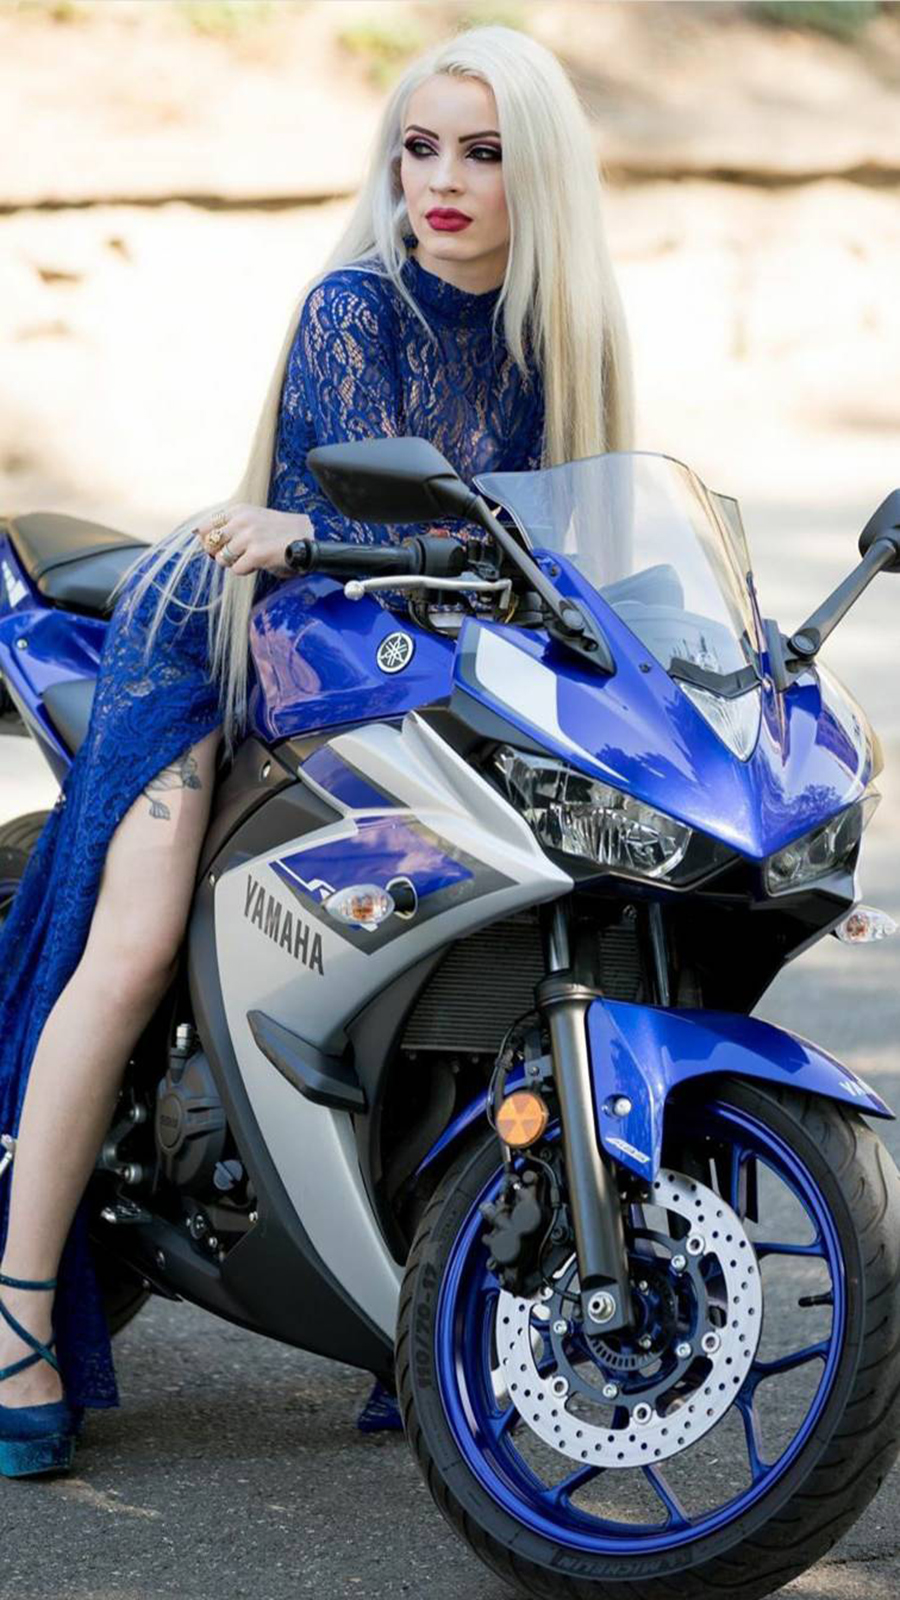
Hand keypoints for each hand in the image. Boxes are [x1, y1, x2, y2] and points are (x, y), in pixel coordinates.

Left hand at [193, 505, 313, 575]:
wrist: (305, 539)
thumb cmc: (278, 534)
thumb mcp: (252, 521)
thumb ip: (229, 526)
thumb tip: (199, 538)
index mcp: (239, 510)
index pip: (205, 527)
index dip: (208, 542)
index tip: (219, 547)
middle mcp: (241, 520)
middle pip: (210, 544)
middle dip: (220, 553)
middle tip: (237, 555)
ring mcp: (249, 536)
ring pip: (221, 558)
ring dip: (234, 563)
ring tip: (250, 559)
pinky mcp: (256, 553)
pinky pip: (236, 569)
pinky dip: (246, 570)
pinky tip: (258, 564)